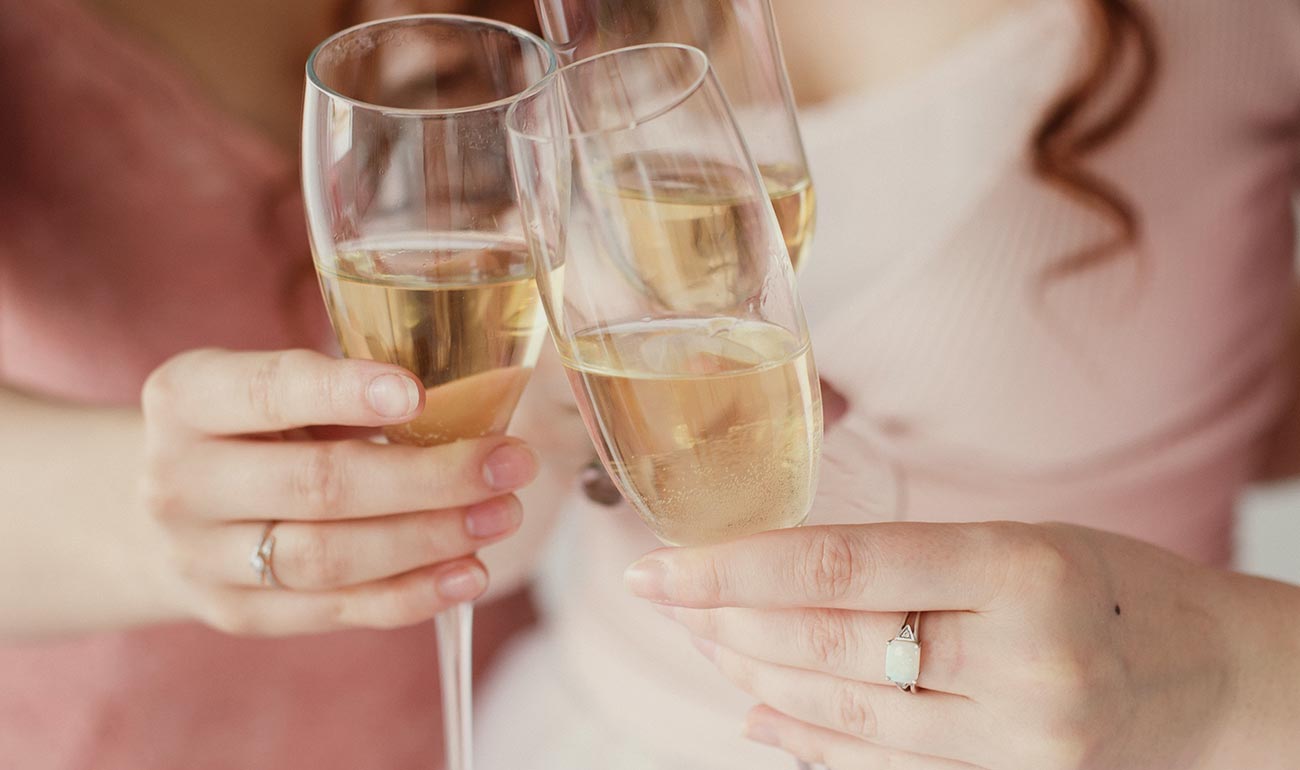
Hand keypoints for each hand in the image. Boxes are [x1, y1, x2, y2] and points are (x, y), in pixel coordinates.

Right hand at [140, 348, 537, 635]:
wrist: (176, 507)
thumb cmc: (256, 426)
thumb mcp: (278, 386)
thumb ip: (349, 388)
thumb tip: (472, 398)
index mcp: (188, 397)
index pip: (270, 391)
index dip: (345, 391)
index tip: (419, 393)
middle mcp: (181, 479)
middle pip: (317, 485)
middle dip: (427, 477)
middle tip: (508, 463)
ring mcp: (202, 556)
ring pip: (328, 557)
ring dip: (428, 539)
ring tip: (501, 516)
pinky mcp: (237, 612)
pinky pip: (332, 610)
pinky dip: (409, 595)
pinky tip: (468, 573)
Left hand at [626, 522, 1262, 769]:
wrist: (1217, 680)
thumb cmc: (1111, 587)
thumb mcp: (1019, 539)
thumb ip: (902, 562)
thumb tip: (767, 584)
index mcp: (1019, 569)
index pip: (838, 569)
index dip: (732, 569)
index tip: (659, 566)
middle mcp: (1020, 663)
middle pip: (825, 648)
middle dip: (724, 622)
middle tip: (665, 597)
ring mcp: (1018, 744)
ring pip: (840, 716)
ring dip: (752, 678)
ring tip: (701, 642)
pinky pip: (879, 769)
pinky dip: (805, 741)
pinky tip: (755, 713)